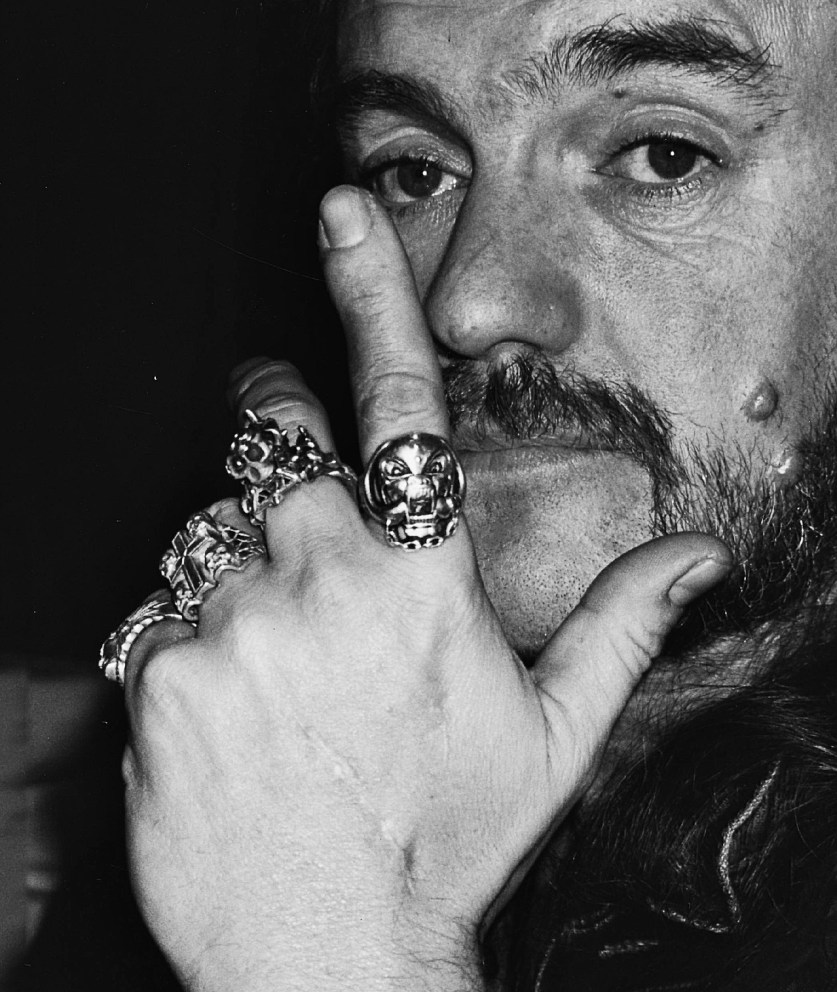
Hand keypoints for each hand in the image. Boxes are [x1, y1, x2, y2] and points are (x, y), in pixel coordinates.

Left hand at [123, 186, 730, 991]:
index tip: (340, 212)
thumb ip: (622, 628)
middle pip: (269, 442)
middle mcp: (316, 578)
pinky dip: (189, 633)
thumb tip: (699, 557)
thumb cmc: (445, 838)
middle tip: (287, 474)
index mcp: (419, 577)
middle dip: (272, 432)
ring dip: (236, 564)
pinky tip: (231, 703)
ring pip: (209, 533)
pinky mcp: (153, 671)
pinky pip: (158, 609)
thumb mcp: (553, 736)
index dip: (369, 291)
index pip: (396, 401)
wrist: (324, 952)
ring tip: (276, 656)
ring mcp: (226, 621)